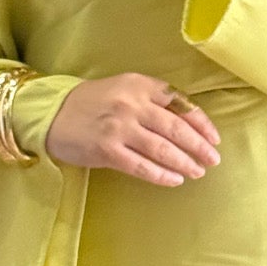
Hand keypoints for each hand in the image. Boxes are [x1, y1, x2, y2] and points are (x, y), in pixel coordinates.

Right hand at [44, 73, 221, 185]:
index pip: (180, 103)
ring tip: (198, 172)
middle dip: (199, 146)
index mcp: (139, 85)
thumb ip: (153, 99)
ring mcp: (118, 128)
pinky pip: (142, 166)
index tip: (214, 138)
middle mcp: (131, 104)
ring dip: (185, 162)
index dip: (201, 123)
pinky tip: (175, 180)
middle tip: (213, 160)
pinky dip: (162, 175)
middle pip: (176, 127)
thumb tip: (189, 123)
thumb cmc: (93, 103)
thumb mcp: (124, 89)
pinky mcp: (107, 150)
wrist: (52, 113)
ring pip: (162, 149)